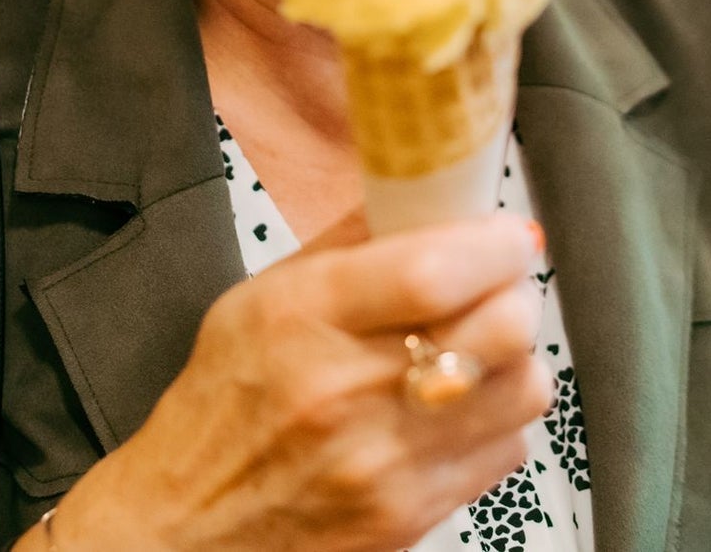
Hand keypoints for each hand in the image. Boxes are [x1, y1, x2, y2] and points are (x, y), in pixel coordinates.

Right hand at [51, 214, 552, 551]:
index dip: (494, 243)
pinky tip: (455, 409)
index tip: (508, 233)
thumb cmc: (221, 407)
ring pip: (522, 386)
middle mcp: (347, 388)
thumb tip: (419, 193)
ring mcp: (386, 460)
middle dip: (514, 291)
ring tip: (479, 349)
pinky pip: (507, 447)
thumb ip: (343, 245)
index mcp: (303, 317)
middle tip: (498, 284)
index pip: (432, 269)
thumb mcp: (255, 301)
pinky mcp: (412, 513)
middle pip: (500, 325)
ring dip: (513, 356)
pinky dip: (496, 419)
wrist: (188, 525)